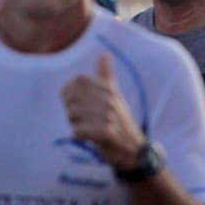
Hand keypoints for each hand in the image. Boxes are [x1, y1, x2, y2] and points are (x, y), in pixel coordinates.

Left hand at [60, 54, 146, 168]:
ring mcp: (108, 116)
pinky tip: (89, 137)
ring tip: (88, 127)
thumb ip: (106, 75)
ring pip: (72, 115)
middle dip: (71, 110)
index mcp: (109, 90)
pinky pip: (77, 131)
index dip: (69, 90)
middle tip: (82, 118)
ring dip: (75, 124)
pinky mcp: (106, 133)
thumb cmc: (119, 120)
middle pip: (72, 98)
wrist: (134, 150)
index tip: (73, 101)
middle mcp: (109, 100)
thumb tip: (104, 54)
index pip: (78, 80)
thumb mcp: (114, 95)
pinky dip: (78, 135)